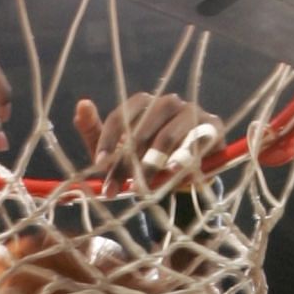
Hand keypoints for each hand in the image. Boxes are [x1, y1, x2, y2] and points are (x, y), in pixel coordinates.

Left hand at [74, 89, 222, 183]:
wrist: (185, 174)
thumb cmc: (146, 158)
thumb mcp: (118, 149)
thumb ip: (96, 131)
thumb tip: (81, 104)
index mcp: (145, 104)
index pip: (123, 115)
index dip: (109, 139)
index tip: (99, 165)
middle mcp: (168, 103)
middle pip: (144, 128)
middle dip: (127, 162)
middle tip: (114, 190)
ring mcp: (192, 113)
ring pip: (169, 134)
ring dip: (152, 162)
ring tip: (142, 187)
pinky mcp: (212, 128)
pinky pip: (198, 141)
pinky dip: (185, 157)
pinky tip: (173, 172)